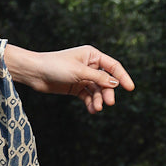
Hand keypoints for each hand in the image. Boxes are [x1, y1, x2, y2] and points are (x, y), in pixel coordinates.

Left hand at [3, 43, 133, 114]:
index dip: (123, 77)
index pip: (113, 66)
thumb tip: (116, 83)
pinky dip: (90, 103)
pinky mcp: (75, 87)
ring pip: (97, 90)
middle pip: (106, 81)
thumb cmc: (55, 66)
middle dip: (107, 92)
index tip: (130, 88)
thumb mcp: (79, 72)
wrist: (34, 73)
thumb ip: (99, 78)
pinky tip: (92, 110)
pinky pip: (88, 96)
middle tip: (108, 103)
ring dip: (98, 100)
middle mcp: (89, 65)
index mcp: (92, 55)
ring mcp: (82, 77)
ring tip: (96, 108)